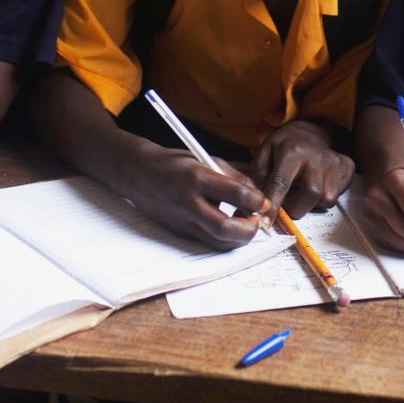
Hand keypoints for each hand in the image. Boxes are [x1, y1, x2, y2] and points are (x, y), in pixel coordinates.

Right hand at [118, 141, 268, 249]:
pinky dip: (225, 237)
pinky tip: (231, 224)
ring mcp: (183, 221)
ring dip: (239, 237)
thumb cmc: (176, 164)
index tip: (264, 201)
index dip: (256, 200)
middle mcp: (189, 202)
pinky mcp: (180, 232)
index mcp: (196, 178)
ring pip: (219, 242)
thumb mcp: (206, 160)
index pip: (235, 194)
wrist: (139, 174)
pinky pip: (209, 242)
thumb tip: (258, 196)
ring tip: (245, 221)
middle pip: (225, 228)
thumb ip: (234, 177)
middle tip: (257, 219)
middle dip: (249, 228)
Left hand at [251, 121, 353, 218]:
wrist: (313, 130)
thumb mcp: (265, 152)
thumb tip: (261, 200)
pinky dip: (325, 198)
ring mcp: (334, 162)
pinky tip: (318, 185)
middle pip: (311, 193)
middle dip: (297, 207)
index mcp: (292, 151)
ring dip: (312, 203)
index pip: (281, 183)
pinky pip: (337, 196)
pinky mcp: (347, 168)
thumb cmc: (286, 145)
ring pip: (327, 199)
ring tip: (304, 191)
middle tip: (289, 204)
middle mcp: (316, 157)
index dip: (274, 205)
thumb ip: (259, 176)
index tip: (266, 222)